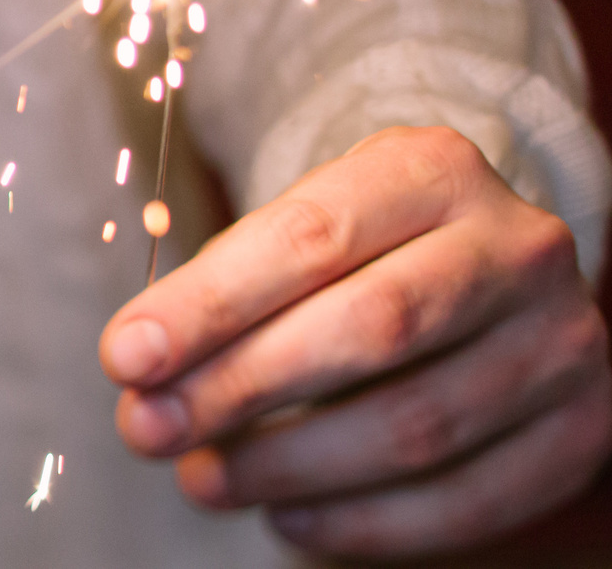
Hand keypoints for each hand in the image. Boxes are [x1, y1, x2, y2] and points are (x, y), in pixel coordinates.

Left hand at [100, 125, 610, 556]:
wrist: (488, 260)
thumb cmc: (366, 247)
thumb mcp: (309, 223)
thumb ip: (233, 285)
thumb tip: (146, 372)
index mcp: (433, 170)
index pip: (310, 237)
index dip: (210, 305)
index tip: (126, 357)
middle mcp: (515, 247)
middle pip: (368, 329)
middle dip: (240, 388)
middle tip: (149, 428)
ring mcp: (561, 340)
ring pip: (417, 423)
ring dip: (291, 465)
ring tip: (205, 478)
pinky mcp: (581, 428)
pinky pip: (470, 498)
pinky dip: (368, 522)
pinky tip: (289, 518)